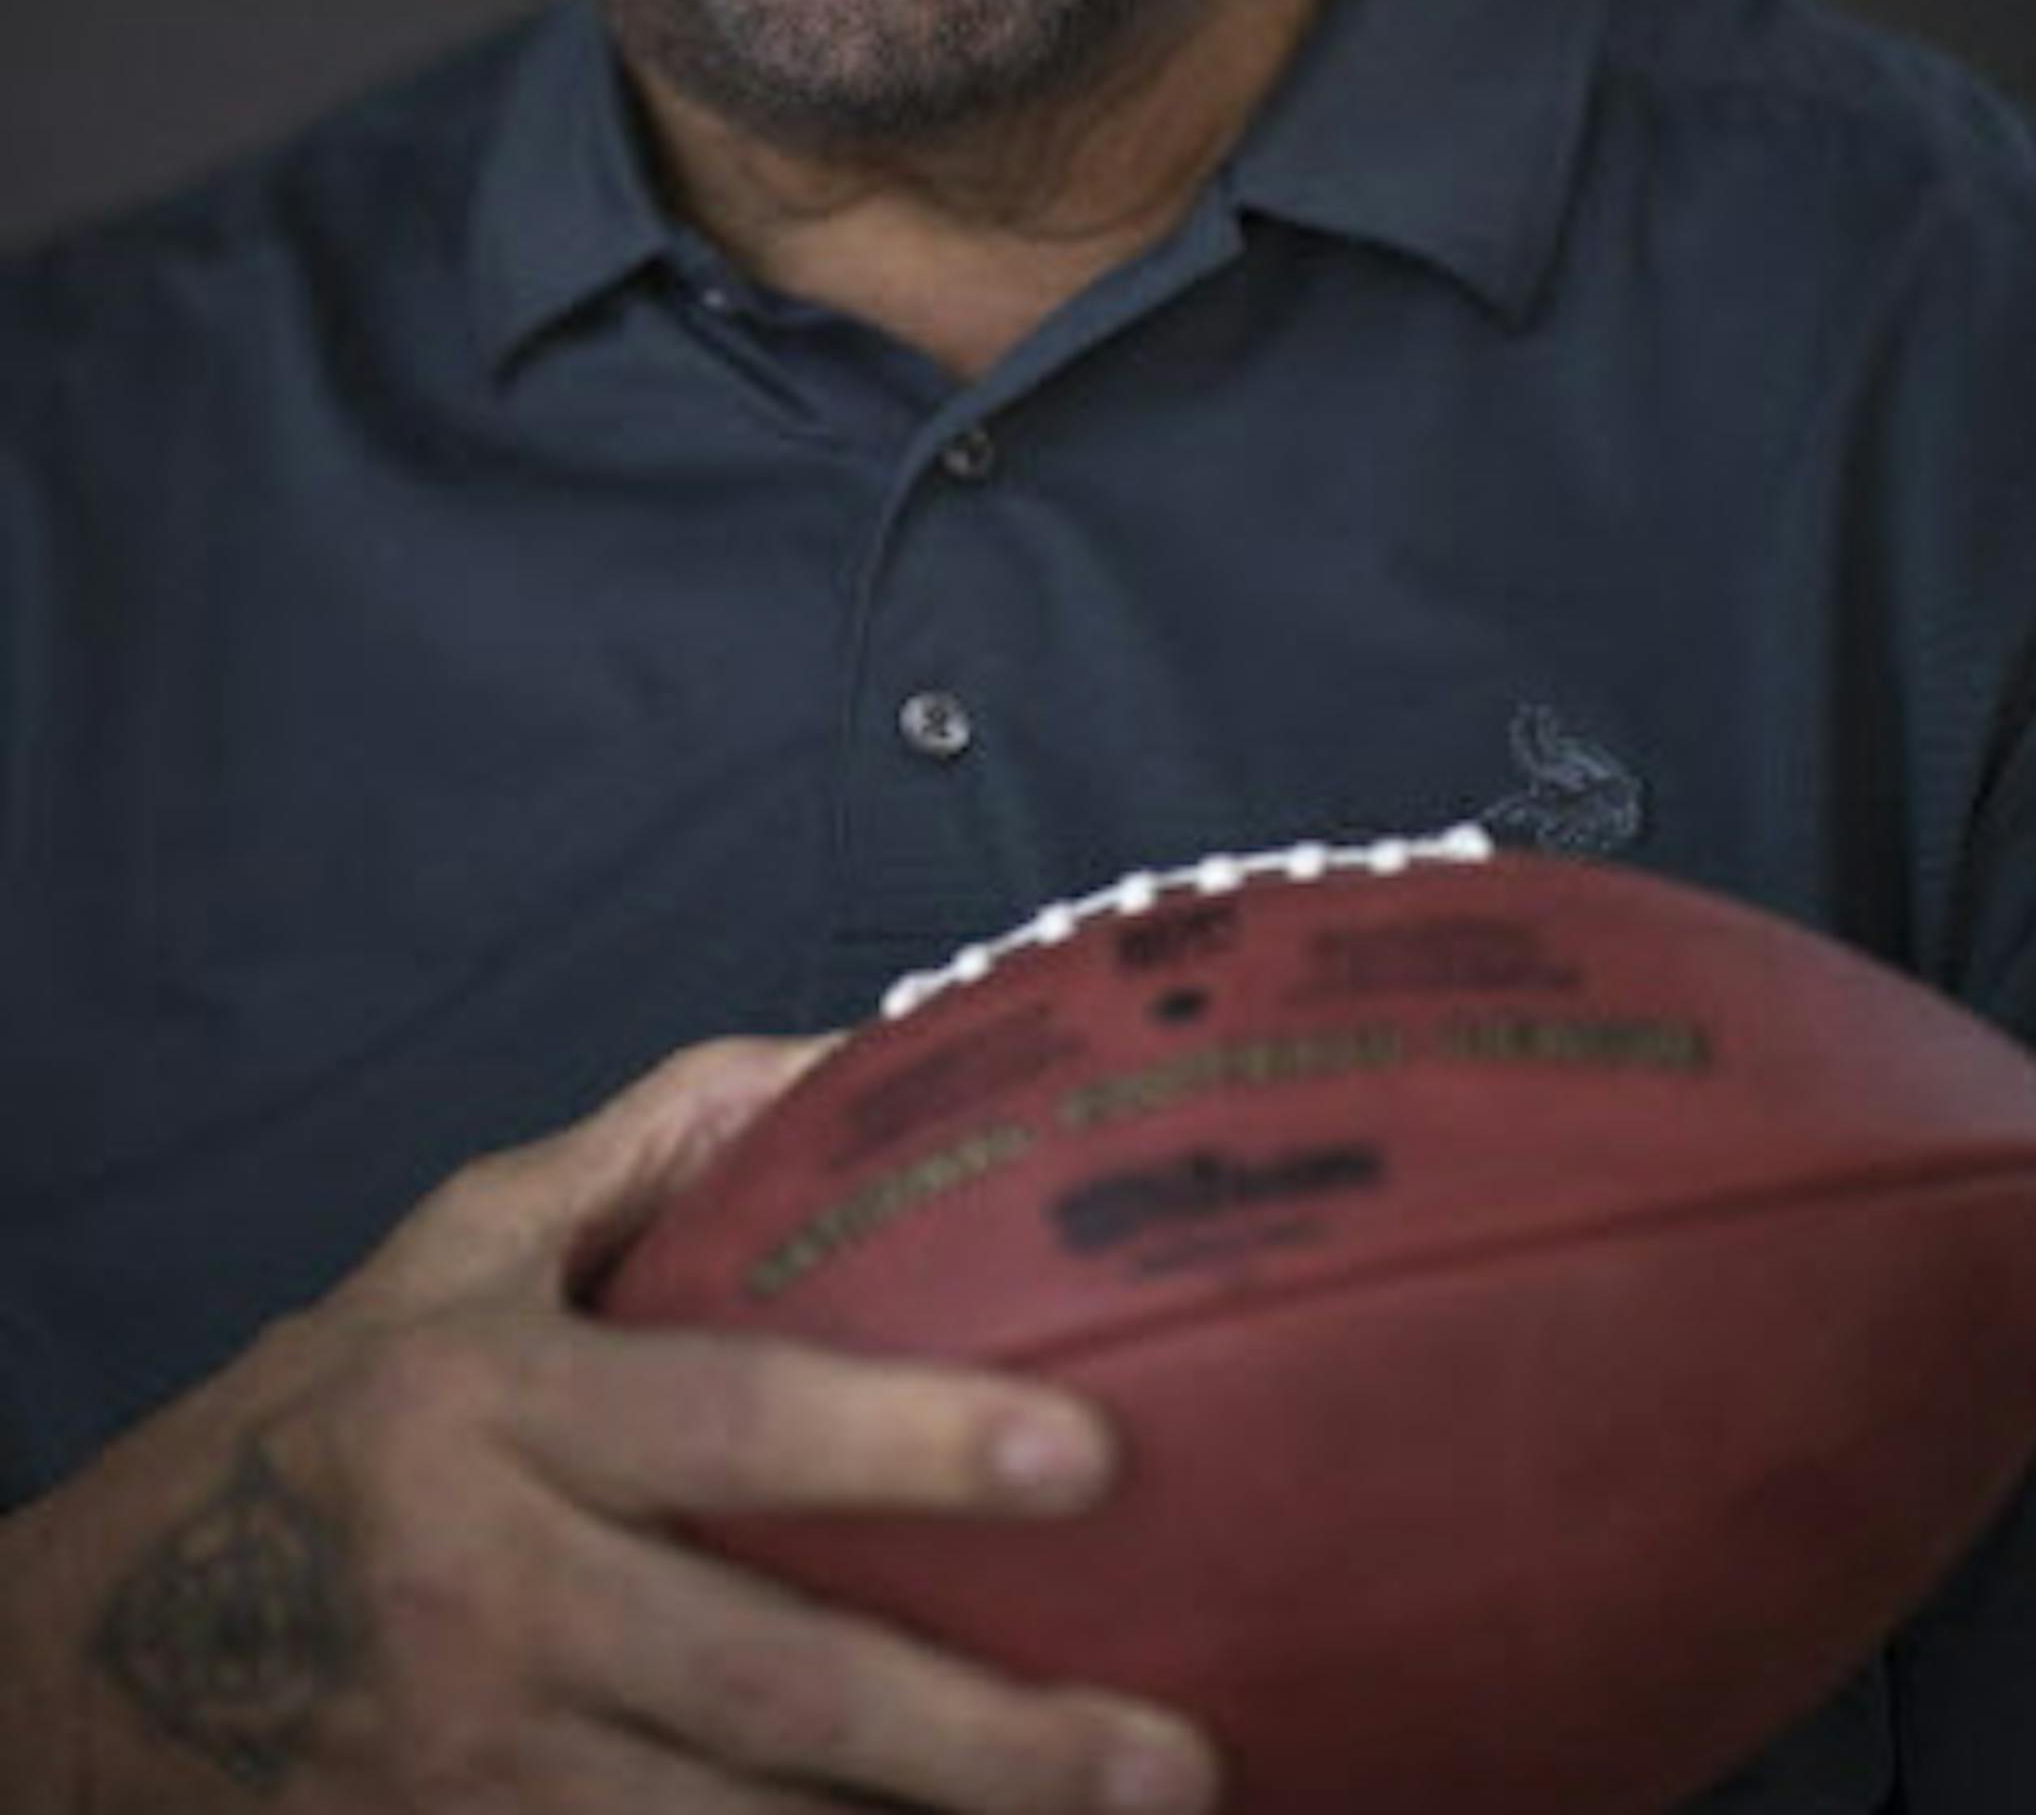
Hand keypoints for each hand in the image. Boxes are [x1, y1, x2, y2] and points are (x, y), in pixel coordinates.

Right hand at [0, 1040, 1218, 1812]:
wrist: (102, 1653)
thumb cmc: (332, 1413)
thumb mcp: (461, 1243)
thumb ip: (652, 1139)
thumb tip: (855, 1050)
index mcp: (500, 1408)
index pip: (728, 1418)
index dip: (906, 1438)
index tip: (1085, 1456)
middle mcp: (495, 1594)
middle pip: (766, 1684)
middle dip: (981, 1741)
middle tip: (1172, 1757)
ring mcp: (483, 1767)